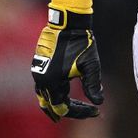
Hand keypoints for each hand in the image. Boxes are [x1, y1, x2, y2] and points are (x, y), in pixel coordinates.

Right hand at [31, 7, 103, 121]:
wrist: (68, 23)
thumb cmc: (81, 43)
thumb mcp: (90, 65)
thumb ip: (92, 85)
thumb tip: (99, 103)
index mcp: (52, 82)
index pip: (64, 107)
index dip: (80, 112)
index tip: (95, 112)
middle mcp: (41, 80)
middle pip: (52, 105)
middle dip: (68, 111)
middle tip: (86, 113)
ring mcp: (37, 72)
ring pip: (45, 97)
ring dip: (58, 104)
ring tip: (70, 109)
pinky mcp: (39, 65)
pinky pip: (44, 86)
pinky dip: (54, 93)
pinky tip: (64, 92)